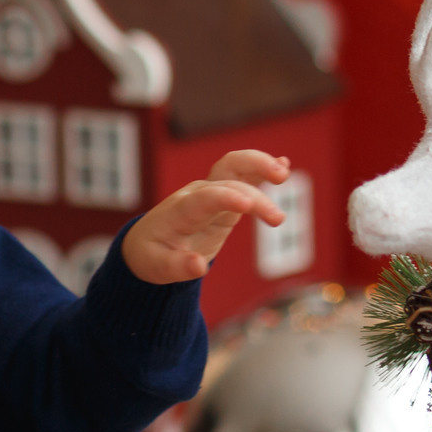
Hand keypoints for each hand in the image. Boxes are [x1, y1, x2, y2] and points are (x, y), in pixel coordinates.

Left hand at [122, 150, 289, 284]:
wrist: (146, 242)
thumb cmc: (151, 255)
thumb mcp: (157, 267)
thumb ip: (177, 267)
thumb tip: (200, 267)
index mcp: (180, 211)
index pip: (204, 198)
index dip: (225, 198)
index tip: (247, 204)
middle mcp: (197, 194)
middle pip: (227, 180)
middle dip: (253, 194)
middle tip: (277, 218)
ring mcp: (211, 192)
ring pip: (235, 166)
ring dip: (260, 165)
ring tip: (284, 173)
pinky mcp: (224, 197)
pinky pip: (243, 175)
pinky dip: (261, 168)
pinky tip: (284, 164)